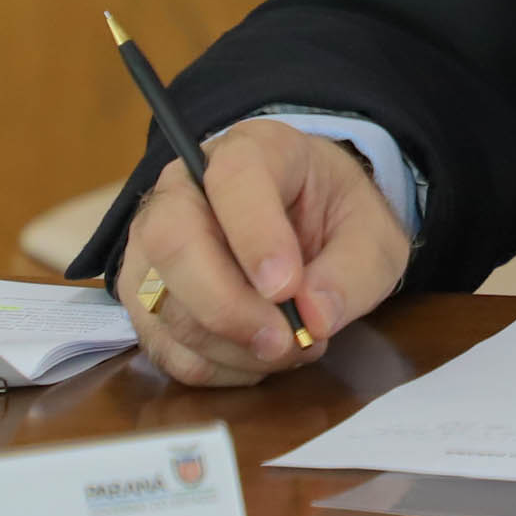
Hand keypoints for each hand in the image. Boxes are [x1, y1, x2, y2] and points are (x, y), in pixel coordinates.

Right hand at [116, 120, 411, 386]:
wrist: (307, 225)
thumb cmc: (336, 218)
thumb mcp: (374, 235)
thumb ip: (354, 270)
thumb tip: (315, 316)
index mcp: (253, 149)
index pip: (233, 179)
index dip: (255, 235)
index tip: (286, 287)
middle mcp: (185, 188)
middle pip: (173, 241)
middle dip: (228, 306)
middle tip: (285, 339)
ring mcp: (152, 242)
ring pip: (161, 301)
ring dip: (229, 345)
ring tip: (290, 347)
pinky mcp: (142, 295)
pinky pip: (162, 344)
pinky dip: (213, 367)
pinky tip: (258, 358)